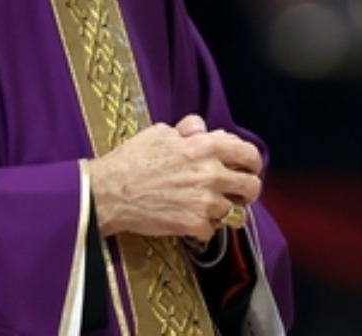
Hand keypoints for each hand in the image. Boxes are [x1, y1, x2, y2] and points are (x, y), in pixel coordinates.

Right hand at [88, 115, 261, 241]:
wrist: (109, 192)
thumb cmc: (131, 160)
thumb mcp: (160, 132)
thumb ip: (188, 129)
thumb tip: (203, 129)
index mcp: (206, 148)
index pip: (249, 154)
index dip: (252, 162)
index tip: (247, 168)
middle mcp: (212, 175)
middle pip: (252, 186)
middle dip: (248, 190)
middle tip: (237, 193)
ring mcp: (205, 203)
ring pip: (234, 212)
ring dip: (224, 210)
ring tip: (208, 208)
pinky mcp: (194, 225)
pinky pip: (212, 230)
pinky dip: (204, 228)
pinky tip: (190, 220)